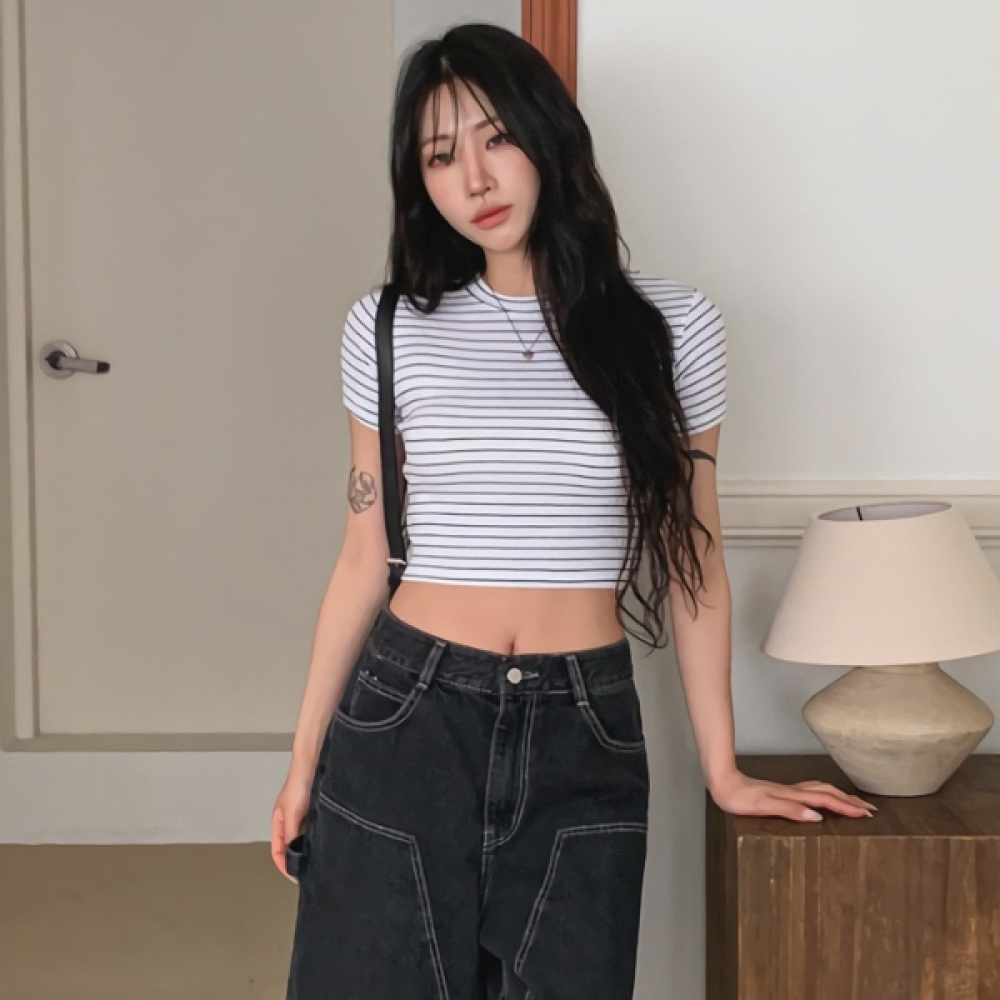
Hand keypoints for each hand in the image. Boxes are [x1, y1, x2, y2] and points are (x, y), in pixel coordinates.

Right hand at [271, 771, 313, 881]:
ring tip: (322, 860)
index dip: (285, 867)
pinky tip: (329, 841)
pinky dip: (320, 837)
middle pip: (292, 847)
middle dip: (299, 860)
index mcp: (280, 824)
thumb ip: (291, 835)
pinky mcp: (317, 810)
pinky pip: (317, 829)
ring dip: (311, 849)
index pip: (278, 852)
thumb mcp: (292, 813)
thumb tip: (295, 858)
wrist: (313, 761)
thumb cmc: (298, 785)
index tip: (297, 878)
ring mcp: (305, 816)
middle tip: (312, 873)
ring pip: (306, 839)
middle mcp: (292, 822)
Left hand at [709, 769, 876, 821]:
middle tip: (870, 809)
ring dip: (839, 795)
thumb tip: (816, 816)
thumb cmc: (740, 798)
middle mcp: (793, 791)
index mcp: (793, 795)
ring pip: (820, 789)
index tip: (867, 814)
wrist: (723, 783)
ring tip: (853, 802)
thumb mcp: (764, 806)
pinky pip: (811, 790)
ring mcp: (788, 790)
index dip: (847, 807)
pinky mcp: (781, 791)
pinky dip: (824, 793)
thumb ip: (790, 810)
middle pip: (828, 792)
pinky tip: (822, 798)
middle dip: (850, 801)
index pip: (826, 800)